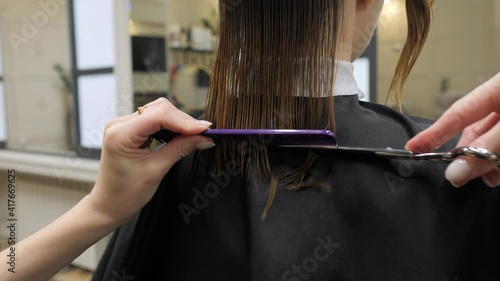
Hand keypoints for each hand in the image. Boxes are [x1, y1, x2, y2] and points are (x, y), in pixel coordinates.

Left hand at [88, 98, 214, 222]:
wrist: (107, 205)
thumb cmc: (125, 194)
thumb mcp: (156, 170)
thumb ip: (180, 149)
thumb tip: (204, 137)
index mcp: (120, 134)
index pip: (158, 115)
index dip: (184, 121)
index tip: (205, 130)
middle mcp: (119, 124)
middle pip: (159, 109)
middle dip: (183, 120)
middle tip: (204, 134)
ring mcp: (123, 125)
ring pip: (158, 111)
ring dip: (178, 122)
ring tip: (195, 135)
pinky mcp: (129, 129)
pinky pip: (154, 119)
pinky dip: (170, 125)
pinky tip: (181, 134)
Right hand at [406, 73, 499, 187]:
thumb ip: (487, 147)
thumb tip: (456, 170)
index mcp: (498, 88)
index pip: (456, 113)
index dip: (433, 132)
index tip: (412, 148)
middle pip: (474, 130)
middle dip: (468, 155)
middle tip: (459, 175)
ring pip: (491, 141)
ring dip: (488, 162)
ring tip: (491, 177)